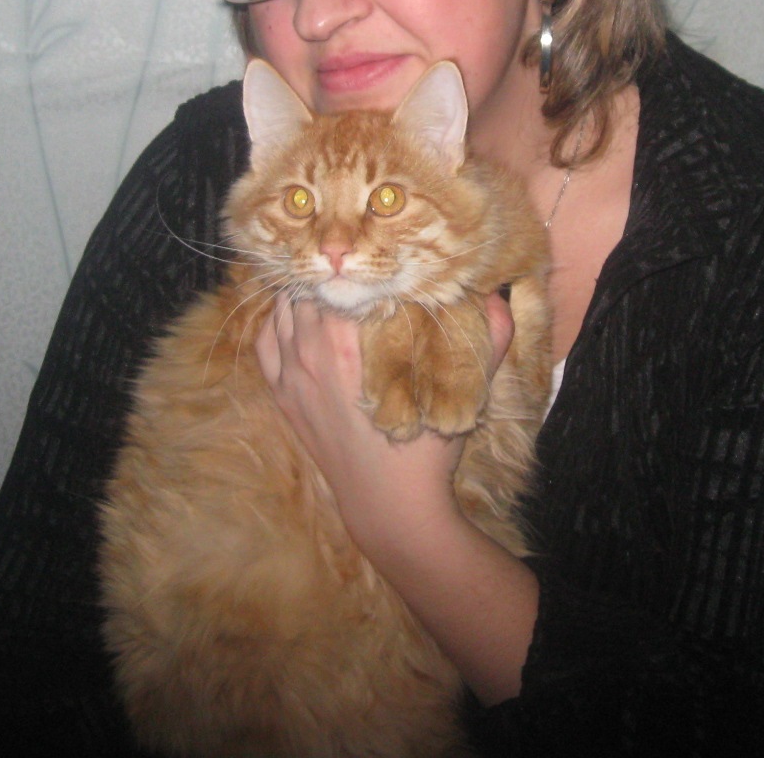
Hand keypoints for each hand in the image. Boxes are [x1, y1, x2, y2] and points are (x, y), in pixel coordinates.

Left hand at [256, 292, 534, 704]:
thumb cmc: (429, 447)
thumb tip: (497, 294)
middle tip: (356, 265)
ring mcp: (292, 372)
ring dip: (305, 292)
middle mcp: (314, 350)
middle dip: (333, 270)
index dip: (364, 260)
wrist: (391, 508)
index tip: (383, 257)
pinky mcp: (282, 394)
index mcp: (354, 341)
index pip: (347, 275)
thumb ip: (489, 338)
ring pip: (284, 307)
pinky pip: (266, 340)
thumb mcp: (463, 390)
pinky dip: (277, 321)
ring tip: (330, 284)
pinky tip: (298, 316)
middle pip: (311, 283)